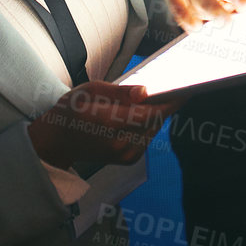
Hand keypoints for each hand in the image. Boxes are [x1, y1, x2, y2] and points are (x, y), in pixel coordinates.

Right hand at [27, 82, 183, 169]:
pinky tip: (140, 113)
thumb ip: (120, 91)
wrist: (59, 141)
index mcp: (108, 124)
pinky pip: (148, 136)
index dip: (171, 101)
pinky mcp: (129, 158)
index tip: (186, 89)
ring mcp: (125, 154)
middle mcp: (120, 143)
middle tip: (172, 86)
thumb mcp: (90, 91)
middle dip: (165, 104)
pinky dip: (148, 123)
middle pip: (156, 120)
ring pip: (154, 128)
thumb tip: (146, 92)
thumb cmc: (71, 111)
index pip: (150, 113)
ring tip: (152, 98)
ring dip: (156, 113)